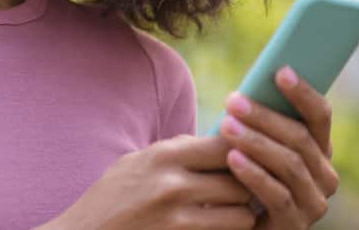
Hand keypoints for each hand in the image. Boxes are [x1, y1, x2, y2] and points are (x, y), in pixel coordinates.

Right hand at [42, 135, 257, 229]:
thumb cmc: (109, 201)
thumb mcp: (134, 164)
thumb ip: (174, 152)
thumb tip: (214, 138)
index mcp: (161, 156)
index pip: (225, 144)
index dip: (242, 151)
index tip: (246, 160)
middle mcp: (172, 184)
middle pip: (240, 179)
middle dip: (249, 187)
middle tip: (249, 192)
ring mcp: (177, 219)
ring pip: (242, 214)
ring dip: (243, 216)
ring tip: (238, 215)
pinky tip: (221, 229)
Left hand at [217, 66, 339, 228]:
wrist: (234, 224)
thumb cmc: (240, 176)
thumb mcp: (251, 147)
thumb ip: (258, 124)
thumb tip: (245, 90)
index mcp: (318, 150)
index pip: (319, 116)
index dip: (303, 93)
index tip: (281, 71)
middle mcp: (324, 176)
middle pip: (300, 138)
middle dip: (265, 117)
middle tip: (232, 101)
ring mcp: (313, 203)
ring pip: (290, 164)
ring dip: (256, 142)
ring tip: (226, 126)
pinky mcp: (295, 226)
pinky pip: (278, 195)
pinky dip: (254, 174)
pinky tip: (232, 159)